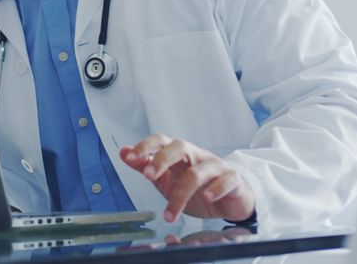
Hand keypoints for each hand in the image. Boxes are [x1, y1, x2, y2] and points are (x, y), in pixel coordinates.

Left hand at [120, 134, 254, 222]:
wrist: (230, 199)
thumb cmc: (198, 188)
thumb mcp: (167, 179)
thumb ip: (146, 166)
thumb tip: (124, 152)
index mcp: (179, 155)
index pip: (161, 141)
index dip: (146, 146)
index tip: (130, 157)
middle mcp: (196, 156)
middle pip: (180, 147)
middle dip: (162, 159)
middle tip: (148, 175)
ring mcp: (215, 167)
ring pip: (197, 172)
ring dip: (181, 193)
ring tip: (170, 214)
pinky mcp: (232, 180)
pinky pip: (226, 180)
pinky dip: (216, 188)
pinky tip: (208, 198)